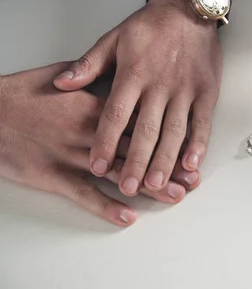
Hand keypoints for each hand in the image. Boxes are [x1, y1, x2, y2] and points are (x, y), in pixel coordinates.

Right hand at [0, 63, 200, 225]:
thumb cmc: (21, 93)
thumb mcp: (61, 75)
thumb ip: (92, 76)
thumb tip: (116, 72)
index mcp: (96, 108)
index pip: (141, 123)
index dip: (167, 136)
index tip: (189, 146)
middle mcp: (91, 133)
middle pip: (139, 151)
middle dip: (168, 166)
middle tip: (193, 178)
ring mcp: (73, 156)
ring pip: (120, 173)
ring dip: (150, 186)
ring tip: (175, 196)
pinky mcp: (54, 176)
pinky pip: (84, 194)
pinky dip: (106, 206)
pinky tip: (128, 216)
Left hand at [53, 0, 221, 196]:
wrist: (189, 10)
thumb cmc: (151, 26)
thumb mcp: (114, 39)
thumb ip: (89, 64)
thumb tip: (62, 84)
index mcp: (133, 74)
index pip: (116, 115)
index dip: (105, 143)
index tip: (97, 166)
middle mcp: (160, 85)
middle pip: (145, 130)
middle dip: (136, 162)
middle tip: (128, 187)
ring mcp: (185, 90)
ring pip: (175, 131)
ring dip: (166, 160)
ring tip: (157, 184)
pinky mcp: (206, 92)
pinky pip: (203, 122)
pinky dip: (199, 143)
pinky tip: (192, 163)